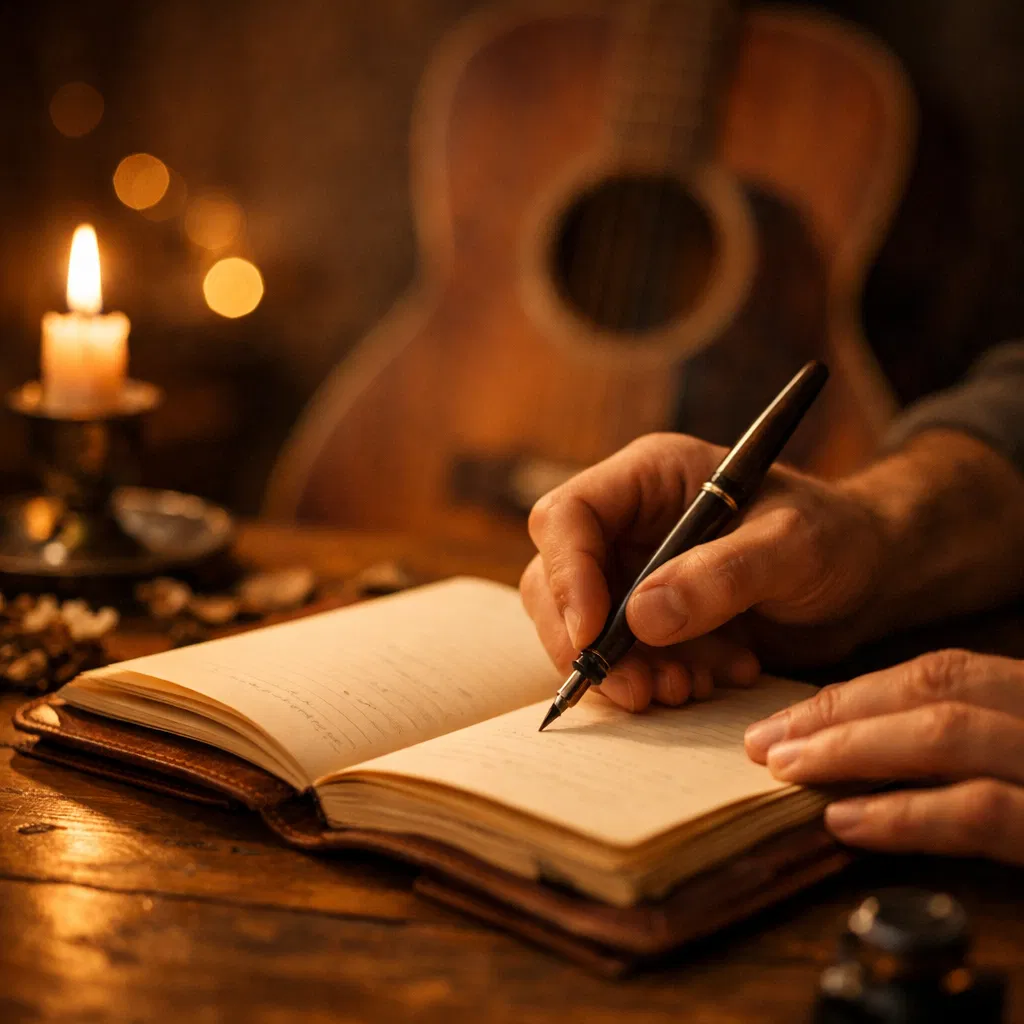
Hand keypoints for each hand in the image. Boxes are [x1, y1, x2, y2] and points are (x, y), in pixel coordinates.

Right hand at [520, 433, 886, 711]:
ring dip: (626, 670)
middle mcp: (628, 522)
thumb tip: (639, 619)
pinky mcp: (652, 618)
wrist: (867, 575)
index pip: (567, 517)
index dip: (567, 577)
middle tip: (640, 691)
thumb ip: (723, 576)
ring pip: (583, 627)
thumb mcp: (793, 546)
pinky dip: (657, 679)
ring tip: (691, 689)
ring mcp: (635, 571)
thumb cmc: (837, 536)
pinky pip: (624, 657)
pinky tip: (716, 679)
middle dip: (590, 643)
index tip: (595, 638)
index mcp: (648, 477)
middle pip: (555, 579)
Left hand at [744, 649, 1023, 864]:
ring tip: (786, 771)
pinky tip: (846, 821)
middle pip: (934, 691)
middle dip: (837, 714)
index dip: (856, 697)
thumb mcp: (1015, 760)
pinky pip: (981, 810)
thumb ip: (967, 751)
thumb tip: (858, 757)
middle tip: (761, 743)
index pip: (941, 677)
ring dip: (853, 750)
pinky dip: (907, 813)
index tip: (785, 722)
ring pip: (946, 734)